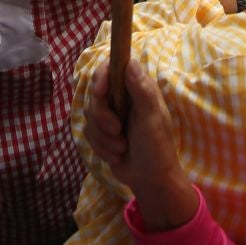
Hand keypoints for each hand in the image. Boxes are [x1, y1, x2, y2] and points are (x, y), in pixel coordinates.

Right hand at [84, 59, 196, 229]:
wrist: (151, 182)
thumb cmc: (157, 148)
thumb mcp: (152, 118)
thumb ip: (142, 90)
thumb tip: (130, 62)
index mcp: (137, 90)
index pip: (111, 69)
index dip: (101, 77)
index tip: (100, 92)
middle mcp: (122, 99)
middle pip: (95, 95)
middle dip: (102, 117)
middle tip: (117, 130)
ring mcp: (111, 116)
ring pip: (89, 116)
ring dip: (103, 137)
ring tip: (121, 148)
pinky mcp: (102, 134)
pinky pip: (88, 133)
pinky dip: (101, 147)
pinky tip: (117, 156)